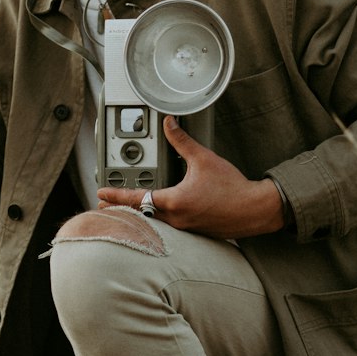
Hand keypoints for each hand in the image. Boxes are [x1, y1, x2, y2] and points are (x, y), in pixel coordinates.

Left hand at [96, 115, 285, 237]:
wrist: (255, 209)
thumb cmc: (232, 187)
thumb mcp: (204, 159)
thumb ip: (182, 141)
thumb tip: (170, 123)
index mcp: (175, 202)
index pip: (137, 199)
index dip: (116, 196)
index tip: (101, 195)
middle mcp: (177, 220)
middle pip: (141, 216)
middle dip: (122, 210)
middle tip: (105, 206)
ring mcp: (185, 229)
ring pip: (155, 223)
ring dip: (140, 216)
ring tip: (127, 209)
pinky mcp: (195, 232)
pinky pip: (169, 228)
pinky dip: (157, 221)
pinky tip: (157, 215)